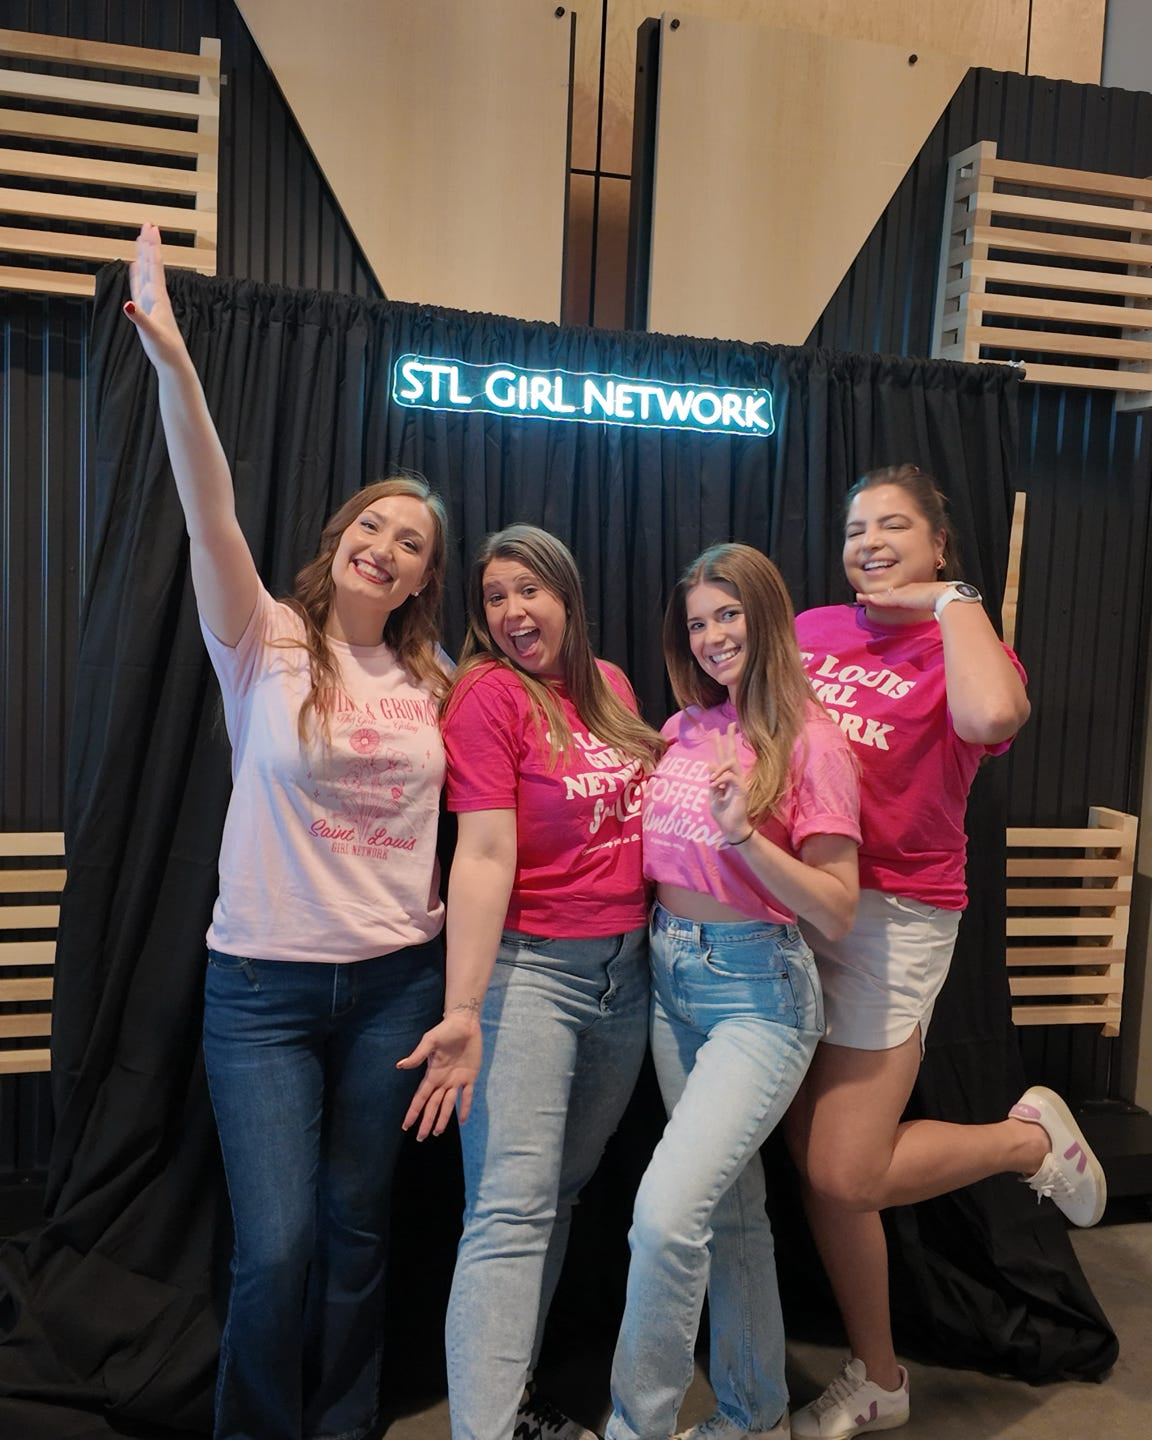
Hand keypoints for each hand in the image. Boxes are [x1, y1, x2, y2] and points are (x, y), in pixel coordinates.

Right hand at [124, 223, 191, 371]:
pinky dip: (137, 273)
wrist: (172, 361)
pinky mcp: (147, 308)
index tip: (150, 227)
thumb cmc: (163, 348)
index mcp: (157, 297)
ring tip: (142, 239)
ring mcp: (152, 301)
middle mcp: (156, 295)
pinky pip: (140, 285)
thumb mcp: (150, 333)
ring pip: (146, 272)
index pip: (154, 266)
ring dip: (144, 255)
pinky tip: (136, 266)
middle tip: (148, 224)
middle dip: (149, 244)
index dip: (151, 246)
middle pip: (151, 264)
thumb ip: (139, 318)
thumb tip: (128, 304)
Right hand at [397, 1011, 482, 1140]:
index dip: (414, 1111)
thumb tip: (400, 1066)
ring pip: (448, 1105)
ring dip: (443, 1118)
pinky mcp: (470, 1077)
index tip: (406, 1125)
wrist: (464, 1024)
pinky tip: (462, 1121)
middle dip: (427, 1121)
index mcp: (432, 1074)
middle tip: (421, 1138)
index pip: (420, 1098)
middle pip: (433, 1105)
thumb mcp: (429, 1041)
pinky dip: (464, 1108)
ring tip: (437, 1133)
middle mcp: (442, 1081)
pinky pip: (467, 1096)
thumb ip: (417, 1055)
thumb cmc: (445, 1030)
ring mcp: (456, 1080)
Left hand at [708, 722, 752, 842]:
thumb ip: (712, 780)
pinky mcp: (742, 789)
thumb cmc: (723, 814)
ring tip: (712, 782)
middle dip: (729, 739)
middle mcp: (735, 777)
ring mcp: (740, 782)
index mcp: (726, 778)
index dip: (720, 744)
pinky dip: (721, 779)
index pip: (723, 757)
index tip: (717, 731)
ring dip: (719, 769)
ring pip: (730, 763)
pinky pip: (730, 777)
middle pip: (731, 754)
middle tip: (729, 725)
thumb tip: (709, 763)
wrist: (731, 828)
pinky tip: (716, 787)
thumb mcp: (713, 795)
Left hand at [856, 579, 950, 612]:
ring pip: (882, 595)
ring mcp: (903, 593)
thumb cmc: (946, 601)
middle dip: (876, 595)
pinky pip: (883, 599)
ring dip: (870, 597)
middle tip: (862, 597)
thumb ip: (936, 611)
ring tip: (859, 598)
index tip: (880, 597)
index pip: (898, 594)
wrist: (946, 595)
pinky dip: (873, 599)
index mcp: (915, 591)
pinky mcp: (900, 597)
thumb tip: (942, 619)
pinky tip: (864, 599)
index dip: (888, 596)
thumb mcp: (938, 604)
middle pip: (887, 593)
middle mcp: (907, 590)